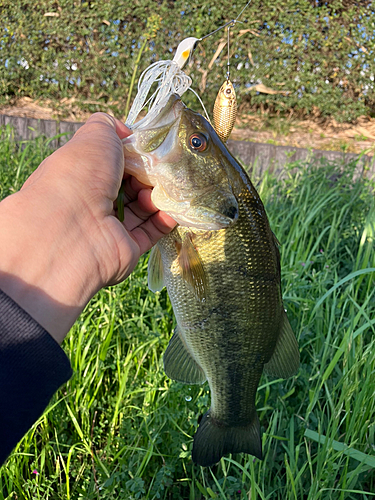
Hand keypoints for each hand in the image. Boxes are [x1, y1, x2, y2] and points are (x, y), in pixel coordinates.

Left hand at [0, 113, 175, 343]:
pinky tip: (173, 208)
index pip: (112, 162)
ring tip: (165, 188)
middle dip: (149, 175)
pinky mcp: (125, 249)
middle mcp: (93, 201)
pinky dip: (164, 219)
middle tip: (165, 168)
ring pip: (141, 208)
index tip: (151, 148)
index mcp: (81, 174)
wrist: (73, 228)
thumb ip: (109, 126)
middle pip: (129, 185)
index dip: (133, 153)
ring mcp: (109, 227)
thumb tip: (124, 131)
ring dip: (157, 195)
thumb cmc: (79, 175)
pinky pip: (150, 231)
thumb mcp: (94, 136)